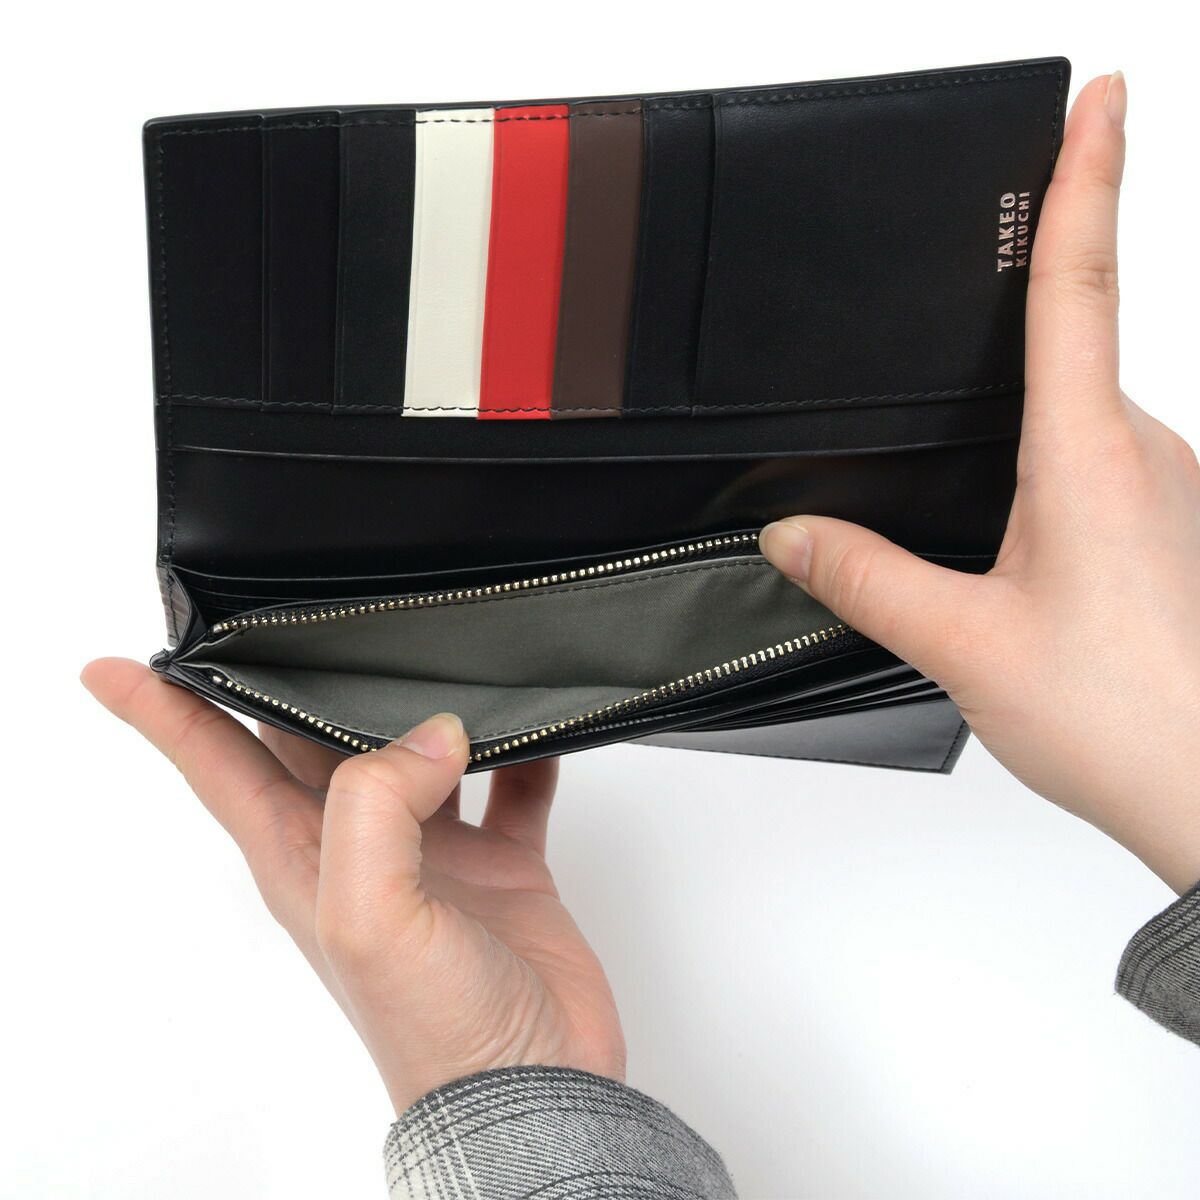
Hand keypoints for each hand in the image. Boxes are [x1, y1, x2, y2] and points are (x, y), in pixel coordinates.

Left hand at [82, 660, 624, 1112]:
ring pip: (415, 751)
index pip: (217, 766)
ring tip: (435, 643)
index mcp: (303, 857)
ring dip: (422, 703)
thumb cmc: (437, 1030)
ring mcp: (434, 853)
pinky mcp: (501, 863)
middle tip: (302, 612)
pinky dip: (524, 751)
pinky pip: (512, 786)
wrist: (536, 1085)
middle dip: (299, 679)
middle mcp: (360, 848)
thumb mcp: (367, 919)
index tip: (117, 666)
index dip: (164, 715)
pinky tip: (539, 721)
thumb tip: (432, 732)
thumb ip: (376, 808)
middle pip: (312, 740)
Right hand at [760, 72, 1199, 893]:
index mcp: (1090, 457)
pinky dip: (1050, 480)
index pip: (1082, 284)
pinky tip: (1019, 551)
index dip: (1086, 180)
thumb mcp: (964, 643)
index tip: (1096, 100)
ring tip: (981, 509)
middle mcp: (1142, 455)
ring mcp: (1166, 493)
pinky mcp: (1168, 532)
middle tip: (969, 340)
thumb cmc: (1126, 719)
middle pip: (1073, 346)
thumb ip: (868, 577)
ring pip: (1081, 420)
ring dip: (1027, 433)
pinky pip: (1100, 471)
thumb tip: (793, 535)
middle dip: (1023, 322)